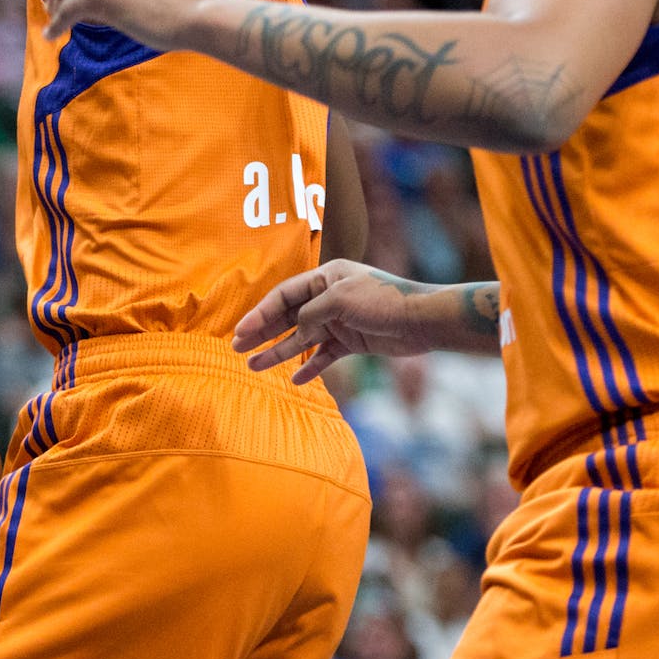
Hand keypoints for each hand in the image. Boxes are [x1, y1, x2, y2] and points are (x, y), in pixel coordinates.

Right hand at [232, 260, 429, 383]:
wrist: (422, 320)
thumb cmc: (383, 300)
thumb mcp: (340, 300)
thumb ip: (311, 313)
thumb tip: (295, 328)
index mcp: (325, 278)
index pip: (283, 295)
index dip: (260, 313)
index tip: (241, 330)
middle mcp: (328, 298)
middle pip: (287, 317)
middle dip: (262, 332)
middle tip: (237, 348)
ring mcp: (338, 321)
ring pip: (300, 339)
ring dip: (278, 352)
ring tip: (254, 366)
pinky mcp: (350, 341)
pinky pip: (323, 355)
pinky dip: (310, 367)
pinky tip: (296, 380)